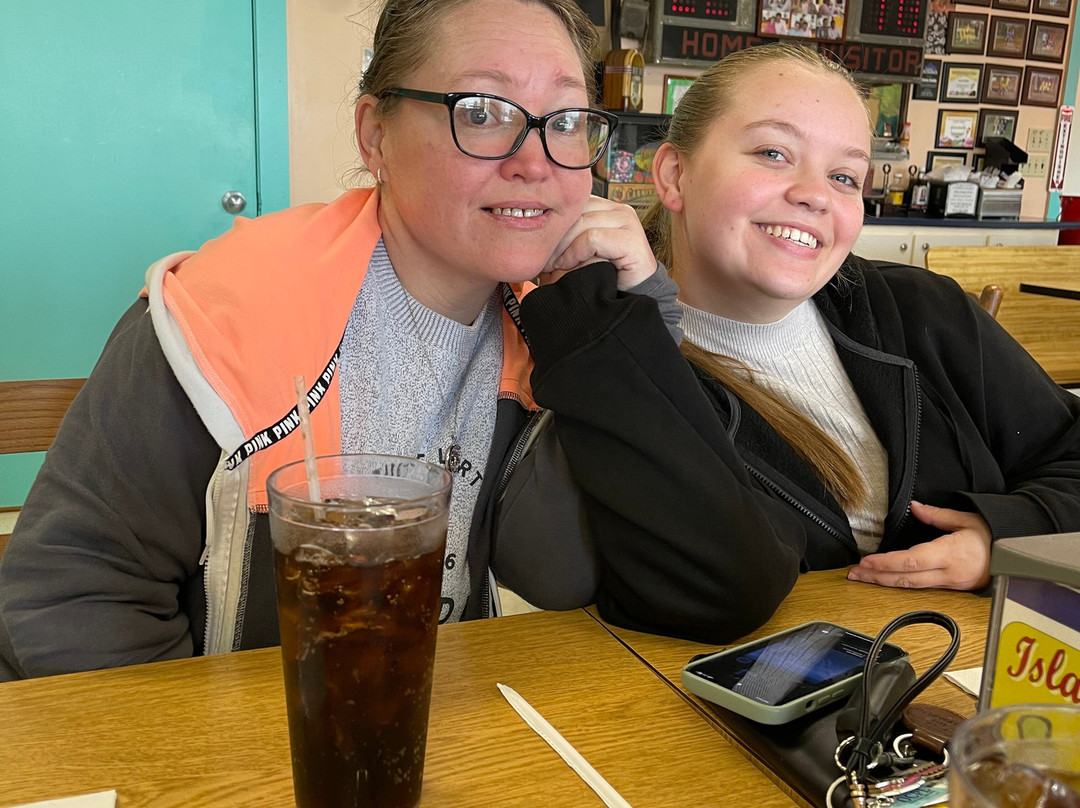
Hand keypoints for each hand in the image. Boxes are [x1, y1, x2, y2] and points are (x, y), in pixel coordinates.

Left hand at [541, 195, 656, 290]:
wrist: (630, 298)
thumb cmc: (602, 275)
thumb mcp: (579, 250)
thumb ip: (566, 235)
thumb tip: (534, 222)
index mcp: (606, 207)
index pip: (573, 203)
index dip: (554, 224)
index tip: (540, 248)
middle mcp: (619, 209)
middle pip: (576, 211)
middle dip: (555, 236)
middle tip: (543, 259)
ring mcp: (628, 222)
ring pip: (582, 223)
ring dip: (563, 246)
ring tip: (554, 265)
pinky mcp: (632, 240)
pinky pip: (593, 238)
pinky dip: (576, 252)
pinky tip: (568, 266)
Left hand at [846, 500, 991, 590]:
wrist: (1015, 557)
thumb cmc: (993, 536)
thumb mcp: (966, 519)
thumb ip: (937, 515)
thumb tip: (915, 507)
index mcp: (951, 555)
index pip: (912, 562)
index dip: (887, 564)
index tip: (867, 562)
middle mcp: (948, 574)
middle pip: (906, 579)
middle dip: (877, 577)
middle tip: (854, 573)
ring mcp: (949, 584)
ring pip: (911, 587)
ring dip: (885, 582)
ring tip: (863, 578)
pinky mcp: (950, 588)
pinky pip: (920, 588)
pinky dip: (900, 584)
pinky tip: (886, 581)